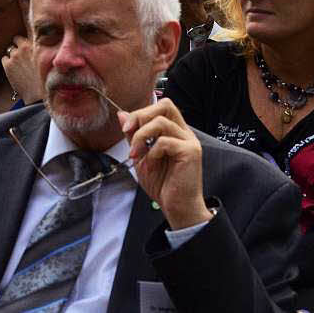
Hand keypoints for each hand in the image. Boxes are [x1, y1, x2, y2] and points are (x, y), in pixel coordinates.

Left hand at [1, 0, 41, 102]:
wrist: (40, 97)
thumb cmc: (49, 79)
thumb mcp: (49, 58)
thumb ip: (41, 47)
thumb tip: (34, 40)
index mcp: (39, 42)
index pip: (30, 21)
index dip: (25, 8)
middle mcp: (26, 45)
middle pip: (17, 38)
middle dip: (20, 45)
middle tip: (27, 59)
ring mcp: (15, 53)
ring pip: (11, 48)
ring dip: (14, 55)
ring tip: (24, 67)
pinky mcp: (7, 63)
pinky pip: (5, 59)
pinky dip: (8, 64)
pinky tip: (17, 72)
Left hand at [119, 99, 212, 229]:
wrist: (176, 207)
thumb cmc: (162, 184)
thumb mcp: (141, 156)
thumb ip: (133, 135)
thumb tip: (122, 114)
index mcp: (174, 131)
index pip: (160, 107)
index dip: (140, 113)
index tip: (125, 130)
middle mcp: (184, 133)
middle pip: (166, 105)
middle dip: (141, 115)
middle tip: (127, 133)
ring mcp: (189, 142)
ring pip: (162, 121)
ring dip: (141, 136)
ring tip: (136, 154)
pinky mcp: (191, 152)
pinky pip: (165, 141)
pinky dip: (152, 152)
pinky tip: (151, 165)